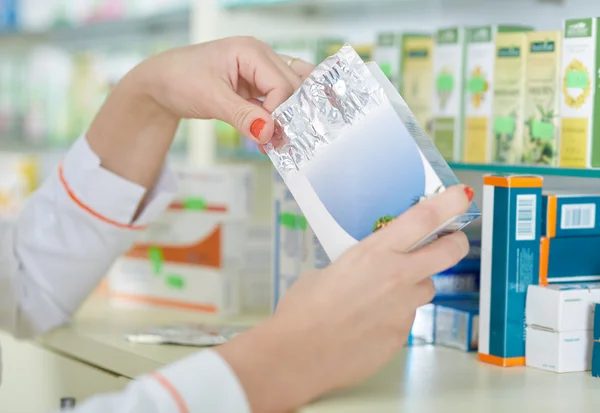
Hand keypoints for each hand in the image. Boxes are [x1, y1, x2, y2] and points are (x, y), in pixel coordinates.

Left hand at [138, 36, 314, 142]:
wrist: (160, 84)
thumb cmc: (179, 79)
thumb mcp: (210, 99)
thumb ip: (242, 116)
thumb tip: (268, 133)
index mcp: (251, 51)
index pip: (282, 84)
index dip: (279, 112)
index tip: (267, 136)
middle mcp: (260, 57)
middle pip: (292, 87)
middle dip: (288, 115)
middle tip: (277, 142)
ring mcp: (259, 71)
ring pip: (289, 93)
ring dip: (286, 116)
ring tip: (277, 140)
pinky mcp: (255, 87)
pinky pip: (276, 102)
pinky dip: (276, 119)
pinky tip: (269, 137)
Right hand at [217, 185, 471, 412]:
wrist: (298, 356)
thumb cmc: (302, 310)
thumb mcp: (328, 271)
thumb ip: (354, 265)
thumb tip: (361, 272)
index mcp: (374, 253)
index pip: (423, 218)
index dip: (449, 203)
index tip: (462, 195)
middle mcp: (398, 277)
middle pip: (448, 252)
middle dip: (456, 242)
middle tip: (451, 240)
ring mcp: (403, 309)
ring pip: (425, 289)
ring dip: (413, 286)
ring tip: (382, 295)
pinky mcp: (401, 336)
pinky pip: (405, 318)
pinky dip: (393, 316)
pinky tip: (366, 324)